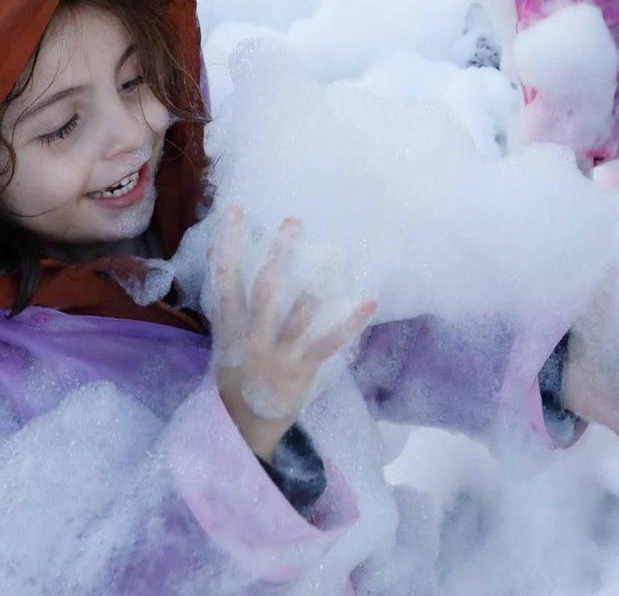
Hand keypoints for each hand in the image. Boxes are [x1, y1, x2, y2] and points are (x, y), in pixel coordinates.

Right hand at [210, 210, 375, 463]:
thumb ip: (231, 309)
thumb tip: (228, 262)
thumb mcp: (224, 345)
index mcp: (229, 331)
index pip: (225, 282)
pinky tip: (368, 301)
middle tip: (293, 223)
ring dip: (316, 283)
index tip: (233, 211)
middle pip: (264, 291)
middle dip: (278, 255)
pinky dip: (349, 322)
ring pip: (298, 313)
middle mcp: (252, 340)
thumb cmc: (237, 380)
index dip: (227, 247)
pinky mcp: (302, 369)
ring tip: (334, 253)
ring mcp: (278, 355)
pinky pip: (329, 342)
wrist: (245, 433)